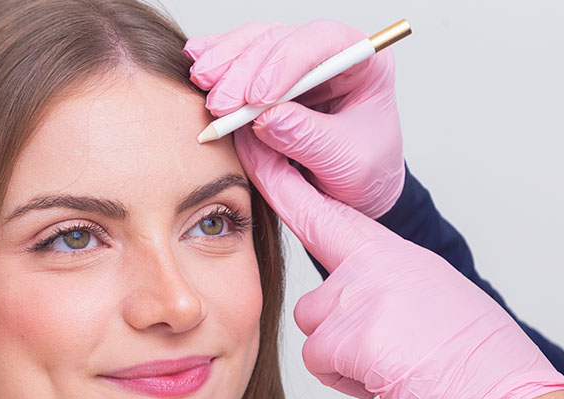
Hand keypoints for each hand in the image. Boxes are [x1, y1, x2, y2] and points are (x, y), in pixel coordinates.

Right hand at [184, 20, 404, 218]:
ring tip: (204, 89)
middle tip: (221, 106)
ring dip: (224, 63)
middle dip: (244, 70)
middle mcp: (329, 53)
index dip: (285, 63)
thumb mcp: (346, 162)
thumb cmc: (366, 174)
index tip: (258, 98)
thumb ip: (308, 138)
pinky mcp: (269, 74)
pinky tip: (197, 64)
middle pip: (279, 40)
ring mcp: (296, 61)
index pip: (321, 42)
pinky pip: (240, 56)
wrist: (355, 194)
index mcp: (363, 63)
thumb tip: (264, 120)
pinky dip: (217, 61)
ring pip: (254, 42)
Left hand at [234, 127, 563, 398]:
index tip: (257, 157)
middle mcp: (371, 266)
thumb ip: (386, 281)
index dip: (286, 187)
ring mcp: (358, 297)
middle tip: (374, 341)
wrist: (501, 389)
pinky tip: (384, 381)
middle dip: (334, 328)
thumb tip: (361, 295)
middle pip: (312, 297)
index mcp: (393, 252)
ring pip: (312, 329)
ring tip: (391, 364)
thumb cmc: (474, 352)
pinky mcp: (349, 336)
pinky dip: (345, 380)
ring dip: (340, 355)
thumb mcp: (432, 293)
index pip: (326, 213)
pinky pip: (318, 361)